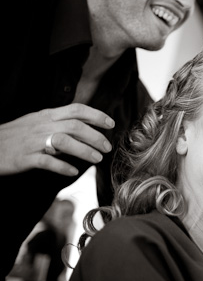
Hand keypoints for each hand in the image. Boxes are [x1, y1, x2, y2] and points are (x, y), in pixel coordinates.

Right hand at [0, 104, 114, 175]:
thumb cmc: (14, 136)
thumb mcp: (36, 123)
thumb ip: (58, 123)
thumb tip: (84, 129)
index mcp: (46, 115)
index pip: (76, 109)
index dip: (96, 115)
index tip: (111, 123)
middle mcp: (41, 125)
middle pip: (75, 126)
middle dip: (95, 136)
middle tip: (107, 147)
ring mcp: (32, 141)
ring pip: (64, 141)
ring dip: (84, 150)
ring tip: (97, 158)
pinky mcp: (24, 158)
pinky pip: (46, 162)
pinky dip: (62, 166)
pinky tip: (73, 171)